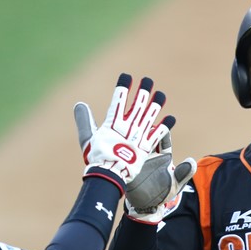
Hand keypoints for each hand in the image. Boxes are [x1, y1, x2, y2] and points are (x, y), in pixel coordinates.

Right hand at [74, 73, 174, 191]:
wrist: (109, 173)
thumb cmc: (96, 157)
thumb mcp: (87, 138)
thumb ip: (84, 121)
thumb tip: (79, 104)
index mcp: (112, 122)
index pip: (118, 99)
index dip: (123, 86)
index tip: (127, 76)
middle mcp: (128, 125)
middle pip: (138, 104)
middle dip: (143, 90)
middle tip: (148, 80)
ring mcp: (138, 135)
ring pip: (150, 115)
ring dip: (156, 104)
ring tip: (161, 95)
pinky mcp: (146, 147)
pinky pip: (158, 134)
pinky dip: (165, 126)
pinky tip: (171, 118)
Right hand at [125, 131, 196, 223]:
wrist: (144, 206)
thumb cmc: (161, 194)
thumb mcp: (174, 185)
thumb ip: (183, 173)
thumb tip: (191, 161)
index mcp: (163, 157)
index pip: (163, 140)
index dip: (162, 131)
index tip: (160, 125)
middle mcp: (150, 155)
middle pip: (148, 136)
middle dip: (145, 126)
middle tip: (142, 117)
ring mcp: (138, 159)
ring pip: (134, 143)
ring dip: (131, 134)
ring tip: (127, 126)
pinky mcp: (127, 165)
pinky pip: (124, 154)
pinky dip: (121, 148)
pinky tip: (116, 140)